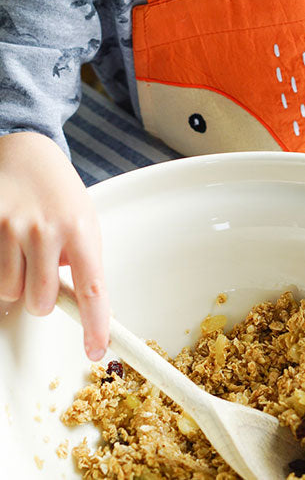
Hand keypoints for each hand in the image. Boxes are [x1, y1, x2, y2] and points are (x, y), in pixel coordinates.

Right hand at [0, 131, 109, 359]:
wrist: (27, 153)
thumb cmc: (59, 193)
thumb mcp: (84, 220)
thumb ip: (83, 259)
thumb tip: (83, 305)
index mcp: (79, 229)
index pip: (93, 289)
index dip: (95, 325)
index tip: (96, 350)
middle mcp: (45, 230)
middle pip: (40, 302)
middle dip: (42, 296)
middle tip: (43, 270)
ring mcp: (10, 227)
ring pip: (10, 293)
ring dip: (17, 282)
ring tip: (24, 251)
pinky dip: (0, 268)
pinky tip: (7, 244)